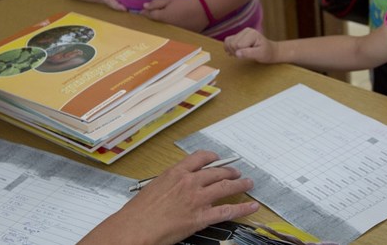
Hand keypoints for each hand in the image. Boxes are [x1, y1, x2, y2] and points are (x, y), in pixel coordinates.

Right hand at [80, 151, 257, 244]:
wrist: (136, 228)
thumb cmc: (138, 212)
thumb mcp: (153, 187)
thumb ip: (170, 182)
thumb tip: (178, 184)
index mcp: (176, 173)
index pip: (200, 158)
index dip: (212, 157)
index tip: (217, 158)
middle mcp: (189, 183)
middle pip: (217, 172)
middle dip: (230, 172)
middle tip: (236, 173)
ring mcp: (197, 199)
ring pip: (226, 187)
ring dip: (240, 184)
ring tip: (248, 183)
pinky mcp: (202, 217)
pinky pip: (228, 210)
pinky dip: (242, 208)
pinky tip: (251, 206)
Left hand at [141, 0, 208, 31]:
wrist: (205, 8)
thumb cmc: (187, 1)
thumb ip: (156, 3)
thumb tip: (144, 6)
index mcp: (163, 17)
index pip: (150, 16)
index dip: (145, 13)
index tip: (142, 12)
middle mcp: (167, 27)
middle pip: (157, 24)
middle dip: (153, 20)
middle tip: (150, 16)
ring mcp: (176, 32)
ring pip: (165, 29)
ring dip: (162, 26)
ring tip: (163, 21)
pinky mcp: (184, 34)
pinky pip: (174, 32)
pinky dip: (171, 29)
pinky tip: (175, 24)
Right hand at [223, 28, 277, 62]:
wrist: (270, 51)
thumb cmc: (267, 53)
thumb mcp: (260, 55)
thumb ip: (248, 53)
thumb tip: (237, 53)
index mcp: (251, 34)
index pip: (238, 45)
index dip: (241, 53)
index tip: (249, 55)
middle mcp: (245, 30)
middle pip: (232, 43)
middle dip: (236, 52)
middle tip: (246, 55)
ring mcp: (241, 32)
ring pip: (228, 42)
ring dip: (232, 50)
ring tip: (242, 53)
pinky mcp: (238, 35)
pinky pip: (227, 41)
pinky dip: (229, 48)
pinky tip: (236, 52)